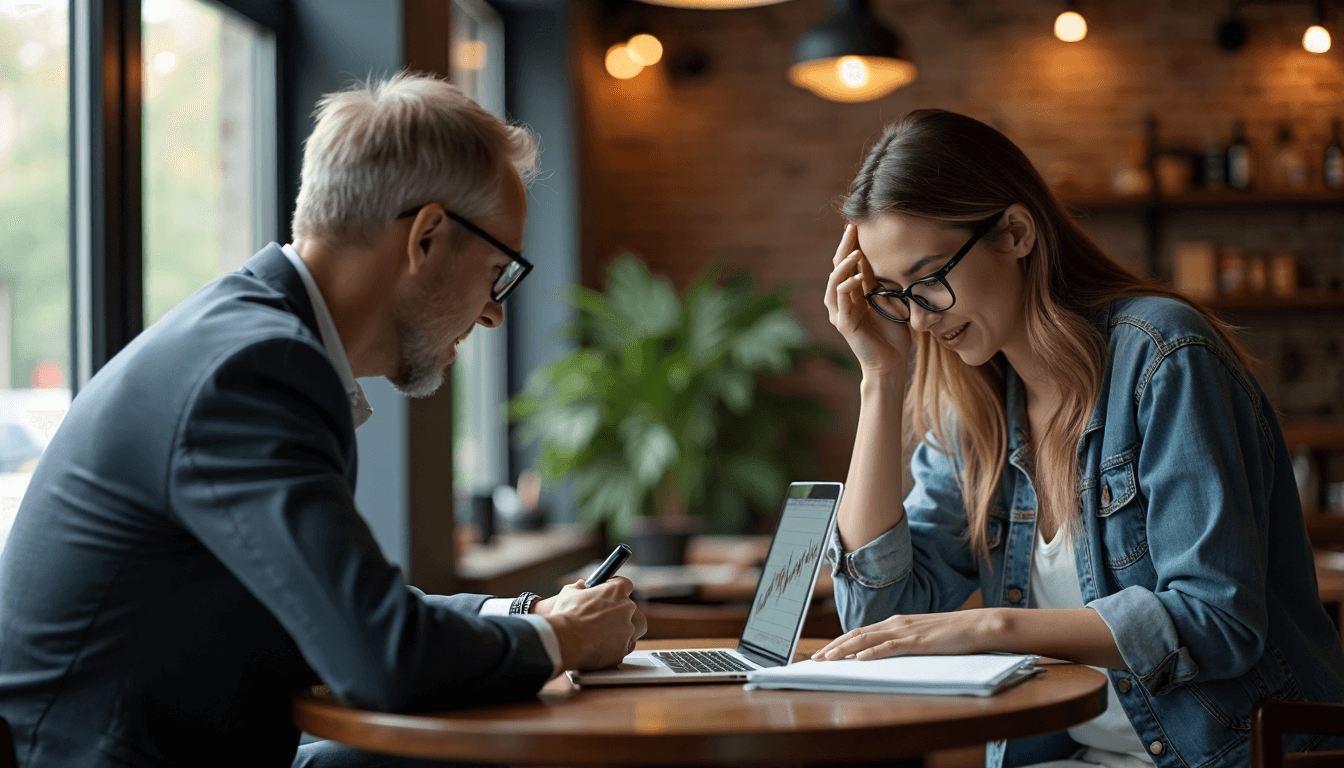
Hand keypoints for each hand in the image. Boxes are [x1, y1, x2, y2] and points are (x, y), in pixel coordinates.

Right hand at [540, 576, 646, 670]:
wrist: (563, 641)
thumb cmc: (565, 616)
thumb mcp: (568, 594)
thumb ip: (579, 588)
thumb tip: (580, 586)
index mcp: (616, 591)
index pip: (626, 585)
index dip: (618, 589)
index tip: (611, 594)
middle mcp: (627, 609)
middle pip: (634, 610)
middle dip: (626, 614)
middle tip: (611, 618)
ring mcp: (627, 630)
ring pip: (635, 630)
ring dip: (627, 631)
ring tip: (610, 634)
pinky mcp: (622, 649)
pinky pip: (625, 648)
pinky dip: (618, 648)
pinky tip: (604, 647)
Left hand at [811, 609, 1005, 660]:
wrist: (977, 626)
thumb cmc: (951, 634)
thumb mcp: (921, 637)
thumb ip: (902, 643)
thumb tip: (884, 653)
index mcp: (895, 623)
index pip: (860, 632)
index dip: (838, 642)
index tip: (823, 653)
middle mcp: (896, 623)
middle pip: (857, 634)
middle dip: (833, 647)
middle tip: (816, 659)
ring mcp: (906, 631)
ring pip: (868, 639)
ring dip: (845, 649)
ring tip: (829, 659)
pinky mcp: (918, 640)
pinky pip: (891, 646)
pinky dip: (873, 652)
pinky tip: (860, 658)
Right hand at [824, 224, 911, 376]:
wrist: (892, 362)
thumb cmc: (893, 334)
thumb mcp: (888, 299)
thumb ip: (878, 281)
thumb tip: (879, 256)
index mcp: (851, 295)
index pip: (847, 264)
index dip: (850, 245)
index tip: (856, 225)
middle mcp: (841, 302)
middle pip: (837, 268)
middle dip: (844, 247)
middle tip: (851, 228)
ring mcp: (840, 313)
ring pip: (835, 281)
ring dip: (844, 264)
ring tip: (856, 249)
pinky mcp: (843, 324)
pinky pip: (841, 299)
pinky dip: (848, 285)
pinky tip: (859, 275)